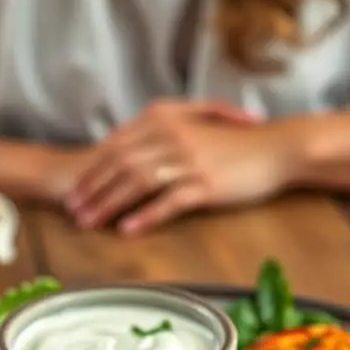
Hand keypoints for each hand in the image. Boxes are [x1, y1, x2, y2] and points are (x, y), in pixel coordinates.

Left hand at [65, 100, 301, 234]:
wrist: (276, 148)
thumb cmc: (237, 144)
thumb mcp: (195, 129)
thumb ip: (162, 137)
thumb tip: (131, 157)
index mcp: (166, 120)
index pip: (117, 146)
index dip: (93, 170)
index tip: (75, 190)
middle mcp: (173, 136)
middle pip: (120, 164)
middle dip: (93, 189)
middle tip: (73, 211)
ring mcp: (189, 159)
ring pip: (137, 182)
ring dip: (109, 204)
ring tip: (90, 223)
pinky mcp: (206, 183)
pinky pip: (168, 201)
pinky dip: (144, 216)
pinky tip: (127, 230)